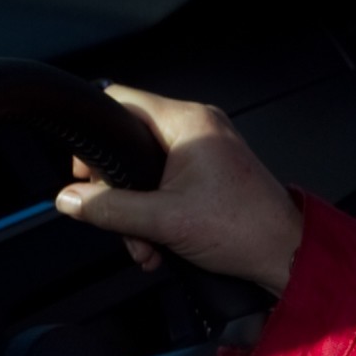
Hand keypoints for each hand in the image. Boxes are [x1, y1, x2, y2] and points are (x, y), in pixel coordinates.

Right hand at [53, 84, 306, 294]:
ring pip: (146, 171)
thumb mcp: (163, 221)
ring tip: (145, 245)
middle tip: (118, 222)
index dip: (95, 135)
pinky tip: (157, 245)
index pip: (121, 102)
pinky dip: (156, 215)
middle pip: (130, 143)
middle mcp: (197, 127)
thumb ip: (110, 208)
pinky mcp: (209, 173)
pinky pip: (166, 184)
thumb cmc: (244, 229)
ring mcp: (205, 149)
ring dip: (136, 213)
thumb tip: (70, 200)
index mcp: (188, 122)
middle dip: (119, 193)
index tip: (84, 171)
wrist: (285, 254)